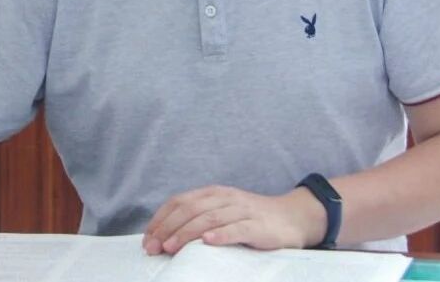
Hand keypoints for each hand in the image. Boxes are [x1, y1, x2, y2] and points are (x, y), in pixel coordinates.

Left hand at [142, 185, 324, 254]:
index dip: (161, 219)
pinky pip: (237, 229)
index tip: (148, 238)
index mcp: (213, 193)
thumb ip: (199, 219)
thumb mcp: (222, 212)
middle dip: (168, 228)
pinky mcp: (258, 226)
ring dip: (187, 233)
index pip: (180, 201)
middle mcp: (225, 198)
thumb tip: (166, 237)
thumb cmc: (251, 218)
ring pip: (209, 218)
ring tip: (171, 247)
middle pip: (190, 209)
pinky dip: (221, 235)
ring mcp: (242, 210)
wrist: (292, 216)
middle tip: (154, 247)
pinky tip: (208, 242)